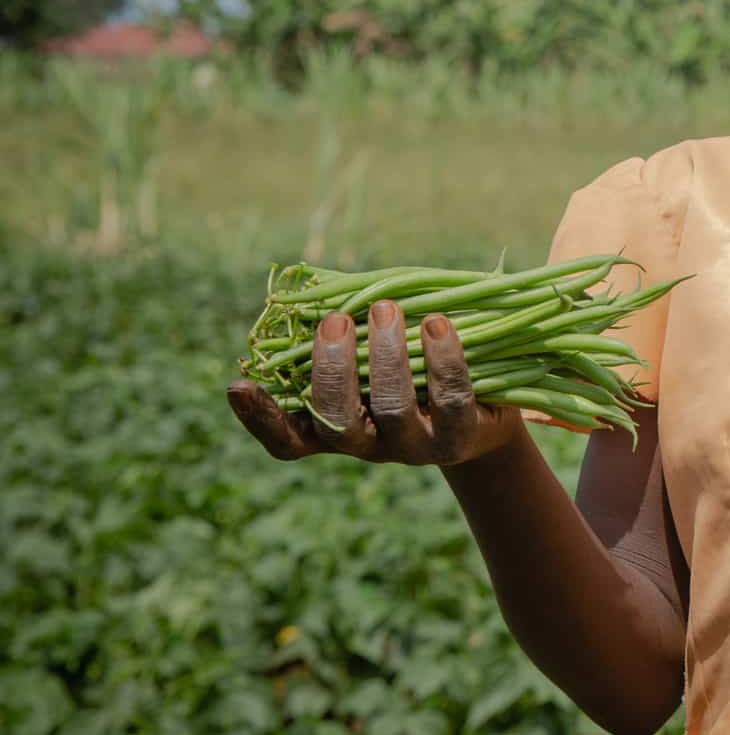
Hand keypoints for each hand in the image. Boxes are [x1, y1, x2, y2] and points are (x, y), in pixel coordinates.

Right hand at [226, 301, 523, 464]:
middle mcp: (370, 445)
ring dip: (386, 355)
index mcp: (336, 430)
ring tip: (386, 308)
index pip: (288, 440)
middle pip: (337, 420)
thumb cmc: (416, 372)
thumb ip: (351, 335)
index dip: (261, 419)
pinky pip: (450, 398)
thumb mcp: (379, 356)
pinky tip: (437, 323)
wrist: (486, 413)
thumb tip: (320, 288)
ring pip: (392, 408)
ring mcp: (415, 446)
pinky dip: (441, 358)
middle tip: (336, 321)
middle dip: (332, 368)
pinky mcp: (461, 436)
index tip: (238, 385)